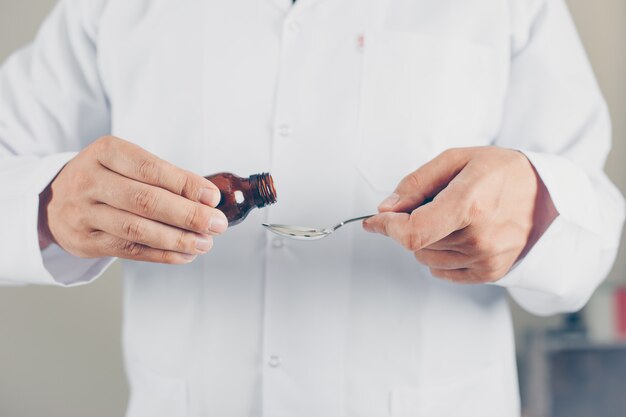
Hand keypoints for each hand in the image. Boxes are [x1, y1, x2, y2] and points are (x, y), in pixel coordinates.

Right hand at [38, 136, 227, 263]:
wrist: (53, 199)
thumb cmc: (105, 178)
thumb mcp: (126, 163)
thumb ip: (164, 177)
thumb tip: (208, 198)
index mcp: (105, 152)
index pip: (151, 169)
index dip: (185, 184)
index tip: (213, 197)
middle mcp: (90, 181)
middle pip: (145, 201)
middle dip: (187, 215)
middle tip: (216, 224)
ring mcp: (84, 213)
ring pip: (136, 230)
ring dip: (177, 239)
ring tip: (204, 243)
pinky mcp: (86, 241)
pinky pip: (130, 251)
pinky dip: (162, 255)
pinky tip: (184, 255)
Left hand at [363, 147, 557, 282]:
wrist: (546, 194)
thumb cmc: (500, 171)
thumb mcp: (457, 159)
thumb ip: (416, 183)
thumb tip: (386, 208)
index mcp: (469, 205)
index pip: (413, 232)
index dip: (387, 228)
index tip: (373, 221)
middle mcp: (479, 238)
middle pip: (416, 245)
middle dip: (410, 225)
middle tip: (432, 203)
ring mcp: (487, 259)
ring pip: (426, 258)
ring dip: (427, 239)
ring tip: (453, 216)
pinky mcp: (491, 272)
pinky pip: (443, 271)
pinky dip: (440, 254)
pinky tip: (458, 234)